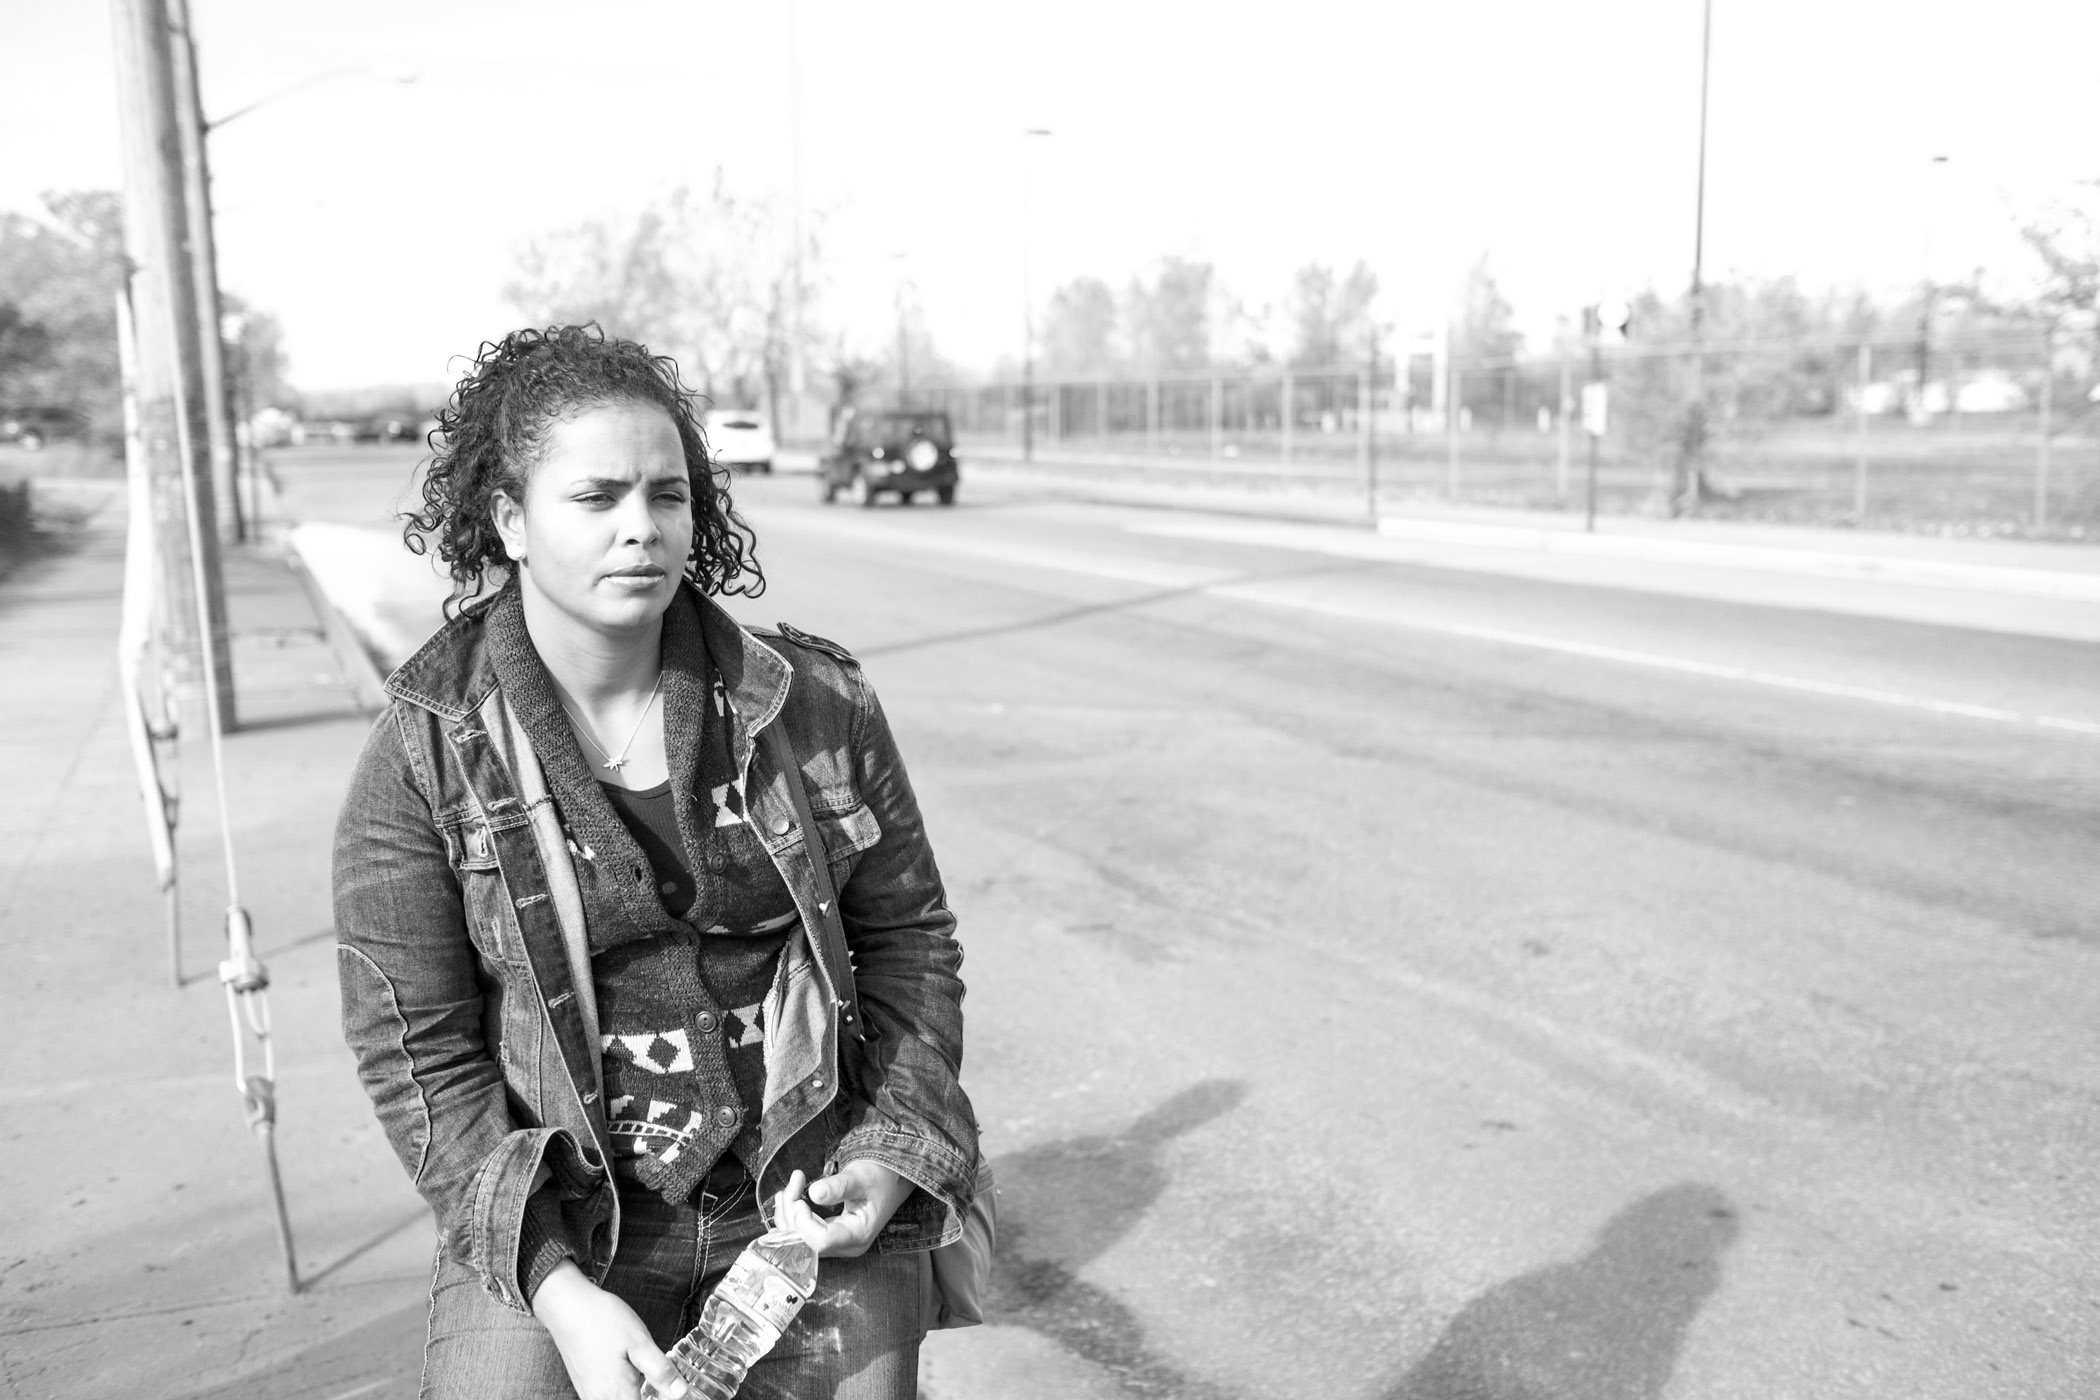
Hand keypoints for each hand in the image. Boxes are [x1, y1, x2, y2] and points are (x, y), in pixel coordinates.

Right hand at [532, 1260, 687, 1399]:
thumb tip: (681, 1393)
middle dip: (647, 1395)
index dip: (658, 1397)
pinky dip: (620, 1390)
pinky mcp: (584, 1385)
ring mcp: (589, 1394)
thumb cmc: (602, 1321)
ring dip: (633, 1392)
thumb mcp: (640, 1342)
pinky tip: (626, 1373)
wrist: (567, 1307)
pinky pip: (606, 1397)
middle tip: (657, 1380)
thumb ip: (660, 1371)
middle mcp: (601, 1399)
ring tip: (642, 1375)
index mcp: (619, 1394)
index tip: (667, 1388)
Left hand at [775, 1161, 912, 1257]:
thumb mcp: (861, 1177)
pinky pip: (803, 1232)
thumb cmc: (881, 1177)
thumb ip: (839, 1186)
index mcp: (857, 1235)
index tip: (800, 1198)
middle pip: (805, 1240)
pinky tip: (790, 1195)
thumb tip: (814, 1193)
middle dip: (792, 1211)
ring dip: (789, 1210)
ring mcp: (836, 1243)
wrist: (892, 1179)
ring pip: (799, 1237)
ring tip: (794, 1182)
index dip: (803, 1222)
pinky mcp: (829, 1235)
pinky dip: (792, 1214)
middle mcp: (845, 1245)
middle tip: (797, 1178)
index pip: (820, 1241)